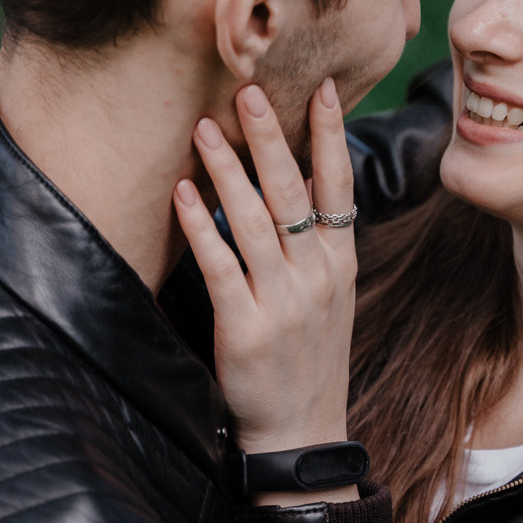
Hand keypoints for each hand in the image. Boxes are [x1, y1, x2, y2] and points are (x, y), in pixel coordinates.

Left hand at [173, 80, 358, 504]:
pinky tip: (182, 192)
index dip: (332, 135)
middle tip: (248, 90)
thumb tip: (297, 188)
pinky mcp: (245, 327)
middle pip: (293, 191)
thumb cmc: (308, 360)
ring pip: (255, 220)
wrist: (301, 434)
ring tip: (204, 129)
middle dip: (271, 136)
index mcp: (340, 262)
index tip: (326, 88)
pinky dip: (201, 224)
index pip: (339, 185)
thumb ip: (317, 245)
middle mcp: (317, 275)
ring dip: (228, 169)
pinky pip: (220, 264)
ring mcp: (284, 300)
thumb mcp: (330, 298)